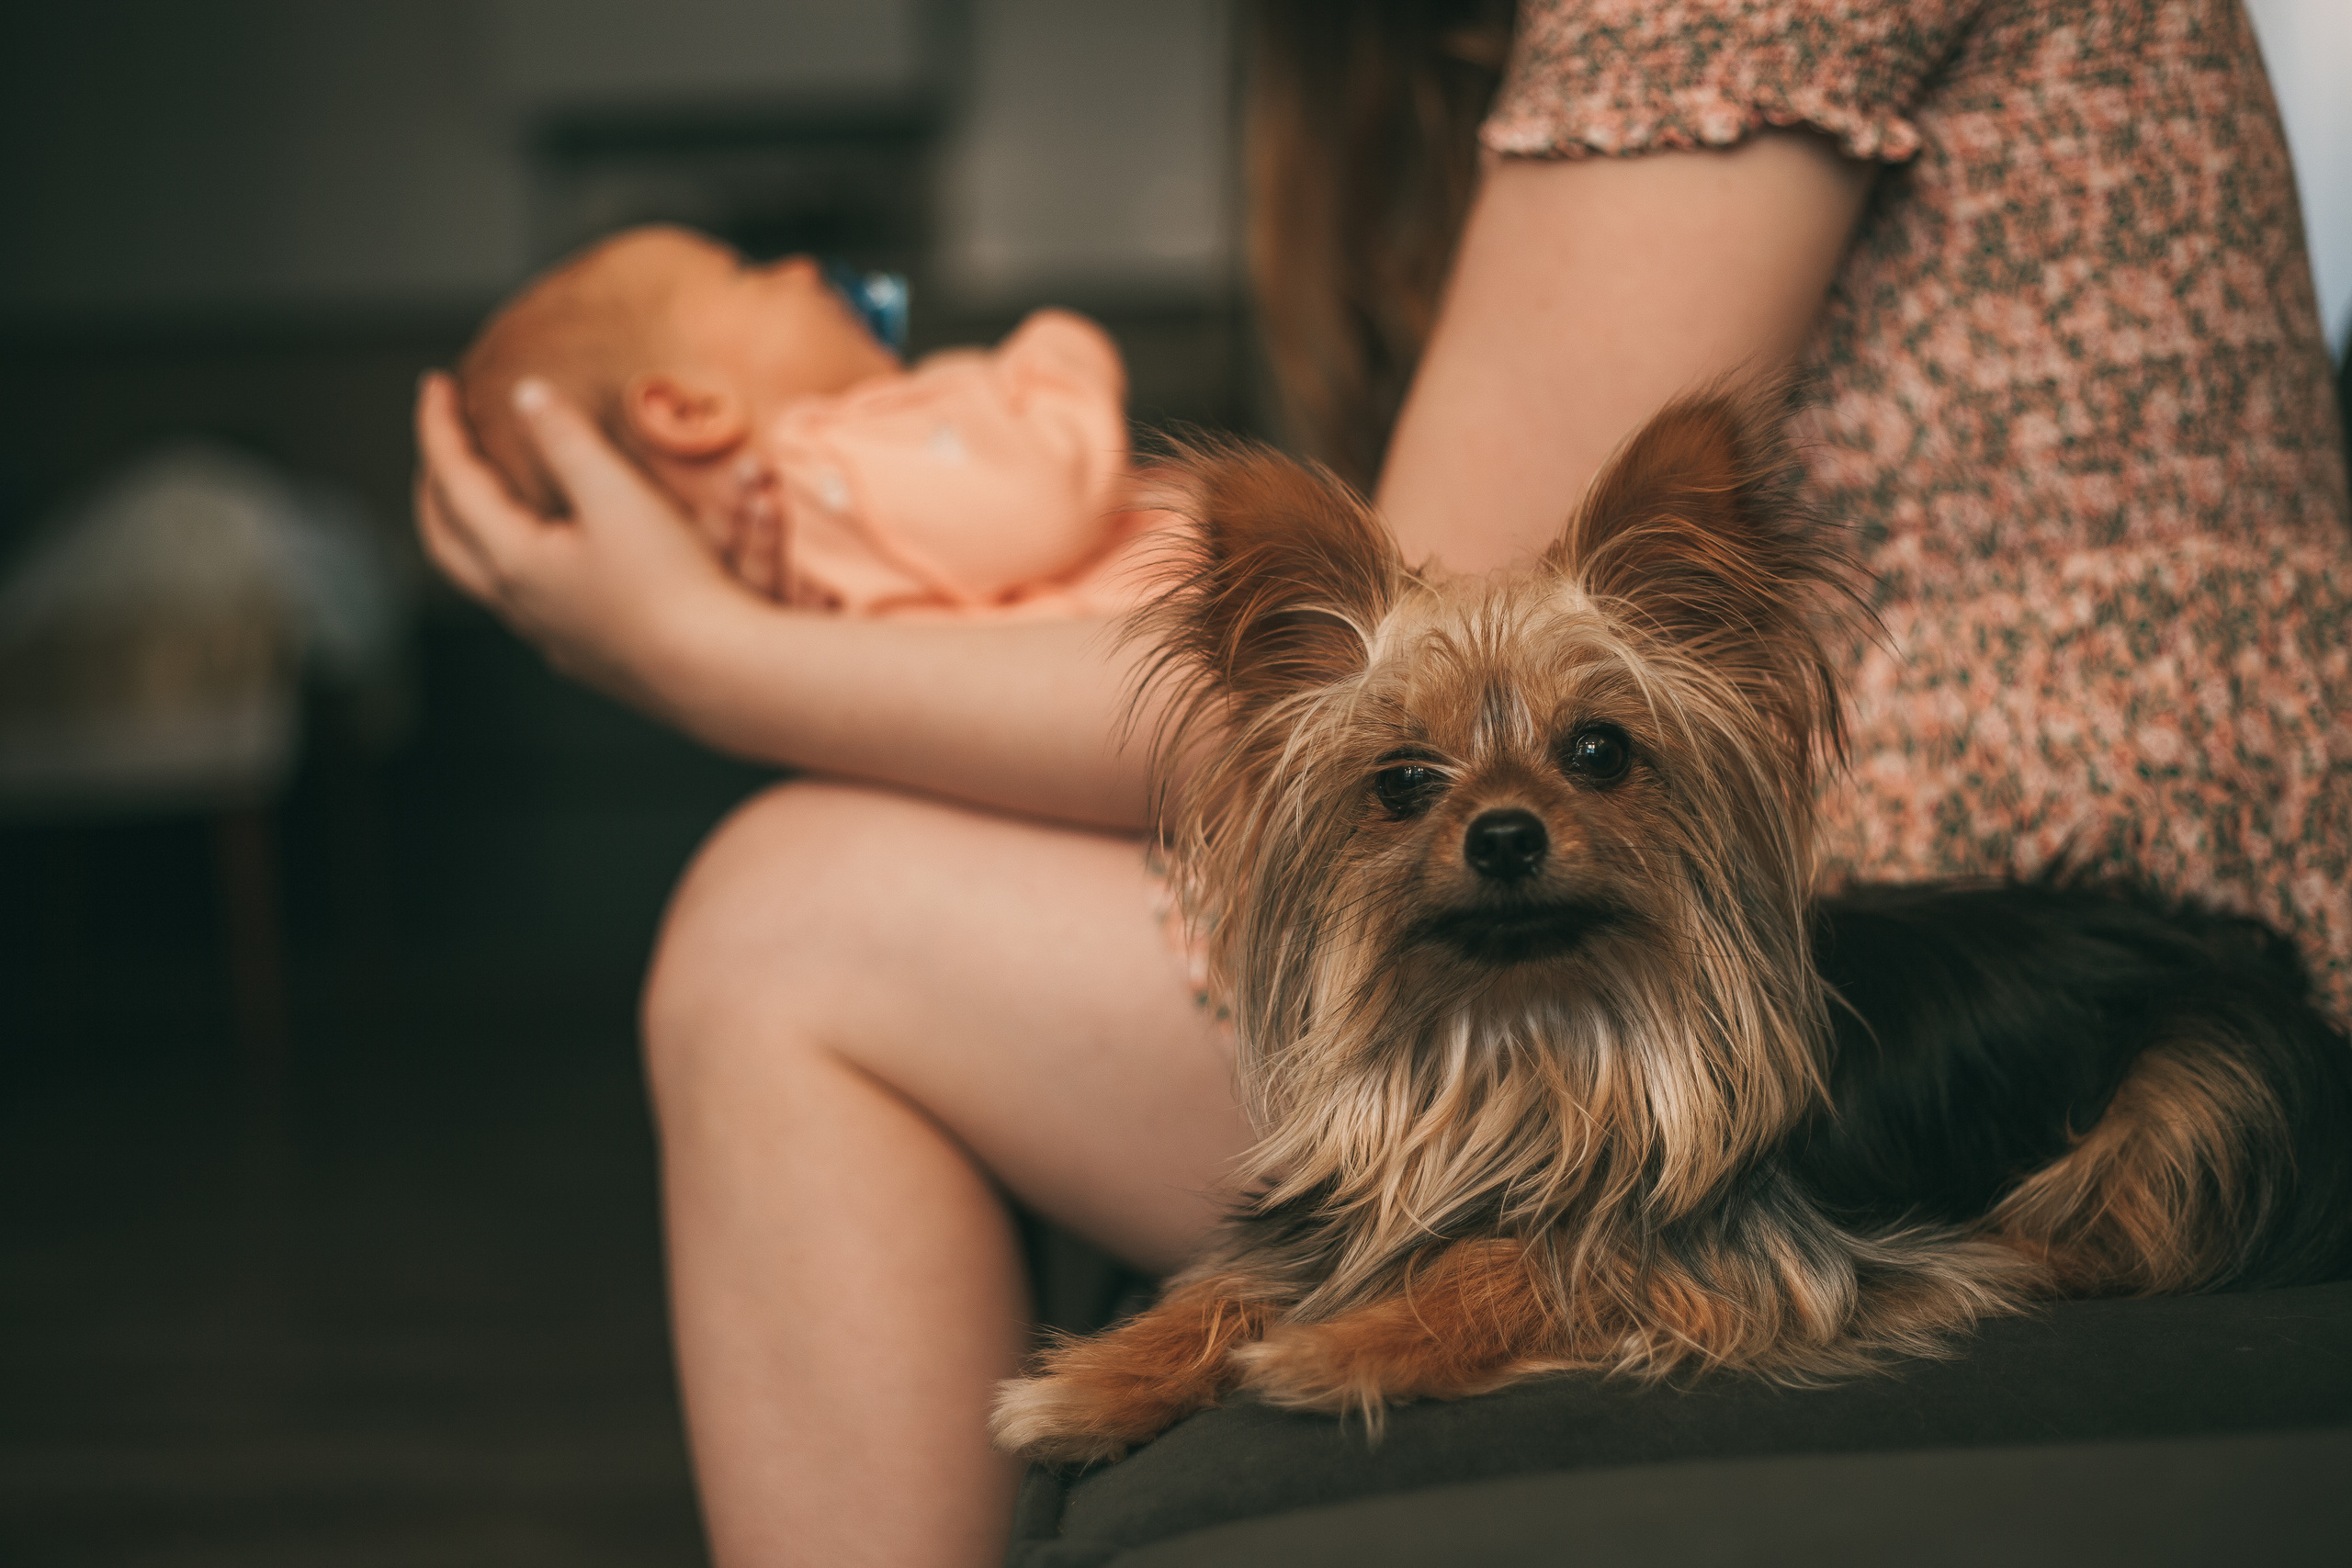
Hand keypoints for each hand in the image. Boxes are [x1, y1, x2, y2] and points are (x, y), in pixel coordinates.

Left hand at [414, 372, 750, 716]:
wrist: (718, 672)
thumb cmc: (671, 584)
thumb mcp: (617, 494)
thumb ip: (567, 439)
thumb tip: (527, 395)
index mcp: (514, 559)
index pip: (455, 482)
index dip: (440, 428)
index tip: (436, 385)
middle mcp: (520, 603)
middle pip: (447, 540)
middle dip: (435, 489)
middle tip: (442, 449)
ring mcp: (551, 636)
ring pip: (484, 578)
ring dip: (472, 531)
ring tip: (488, 502)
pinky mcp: (585, 657)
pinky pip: (527, 604)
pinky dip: (516, 565)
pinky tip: (549, 560)